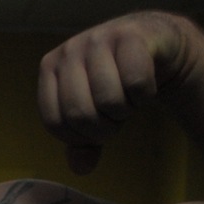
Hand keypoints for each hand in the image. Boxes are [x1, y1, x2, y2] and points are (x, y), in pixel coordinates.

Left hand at [38, 12, 196, 175]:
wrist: (153, 44)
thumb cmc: (115, 82)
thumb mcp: (93, 114)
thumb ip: (81, 144)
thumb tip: (80, 168)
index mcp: (50, 68)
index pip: (55, 123)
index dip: (79, 137)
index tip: (95, 126)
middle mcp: (69, 50)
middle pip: (80, 115)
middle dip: (104, 127)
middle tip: (115, 114)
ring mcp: (98, 39)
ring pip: (109, 100)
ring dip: (126, 109)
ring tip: (128, 97)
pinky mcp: (129, 35)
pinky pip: (136, 83)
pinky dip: (145, 93)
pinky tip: (144, 82)